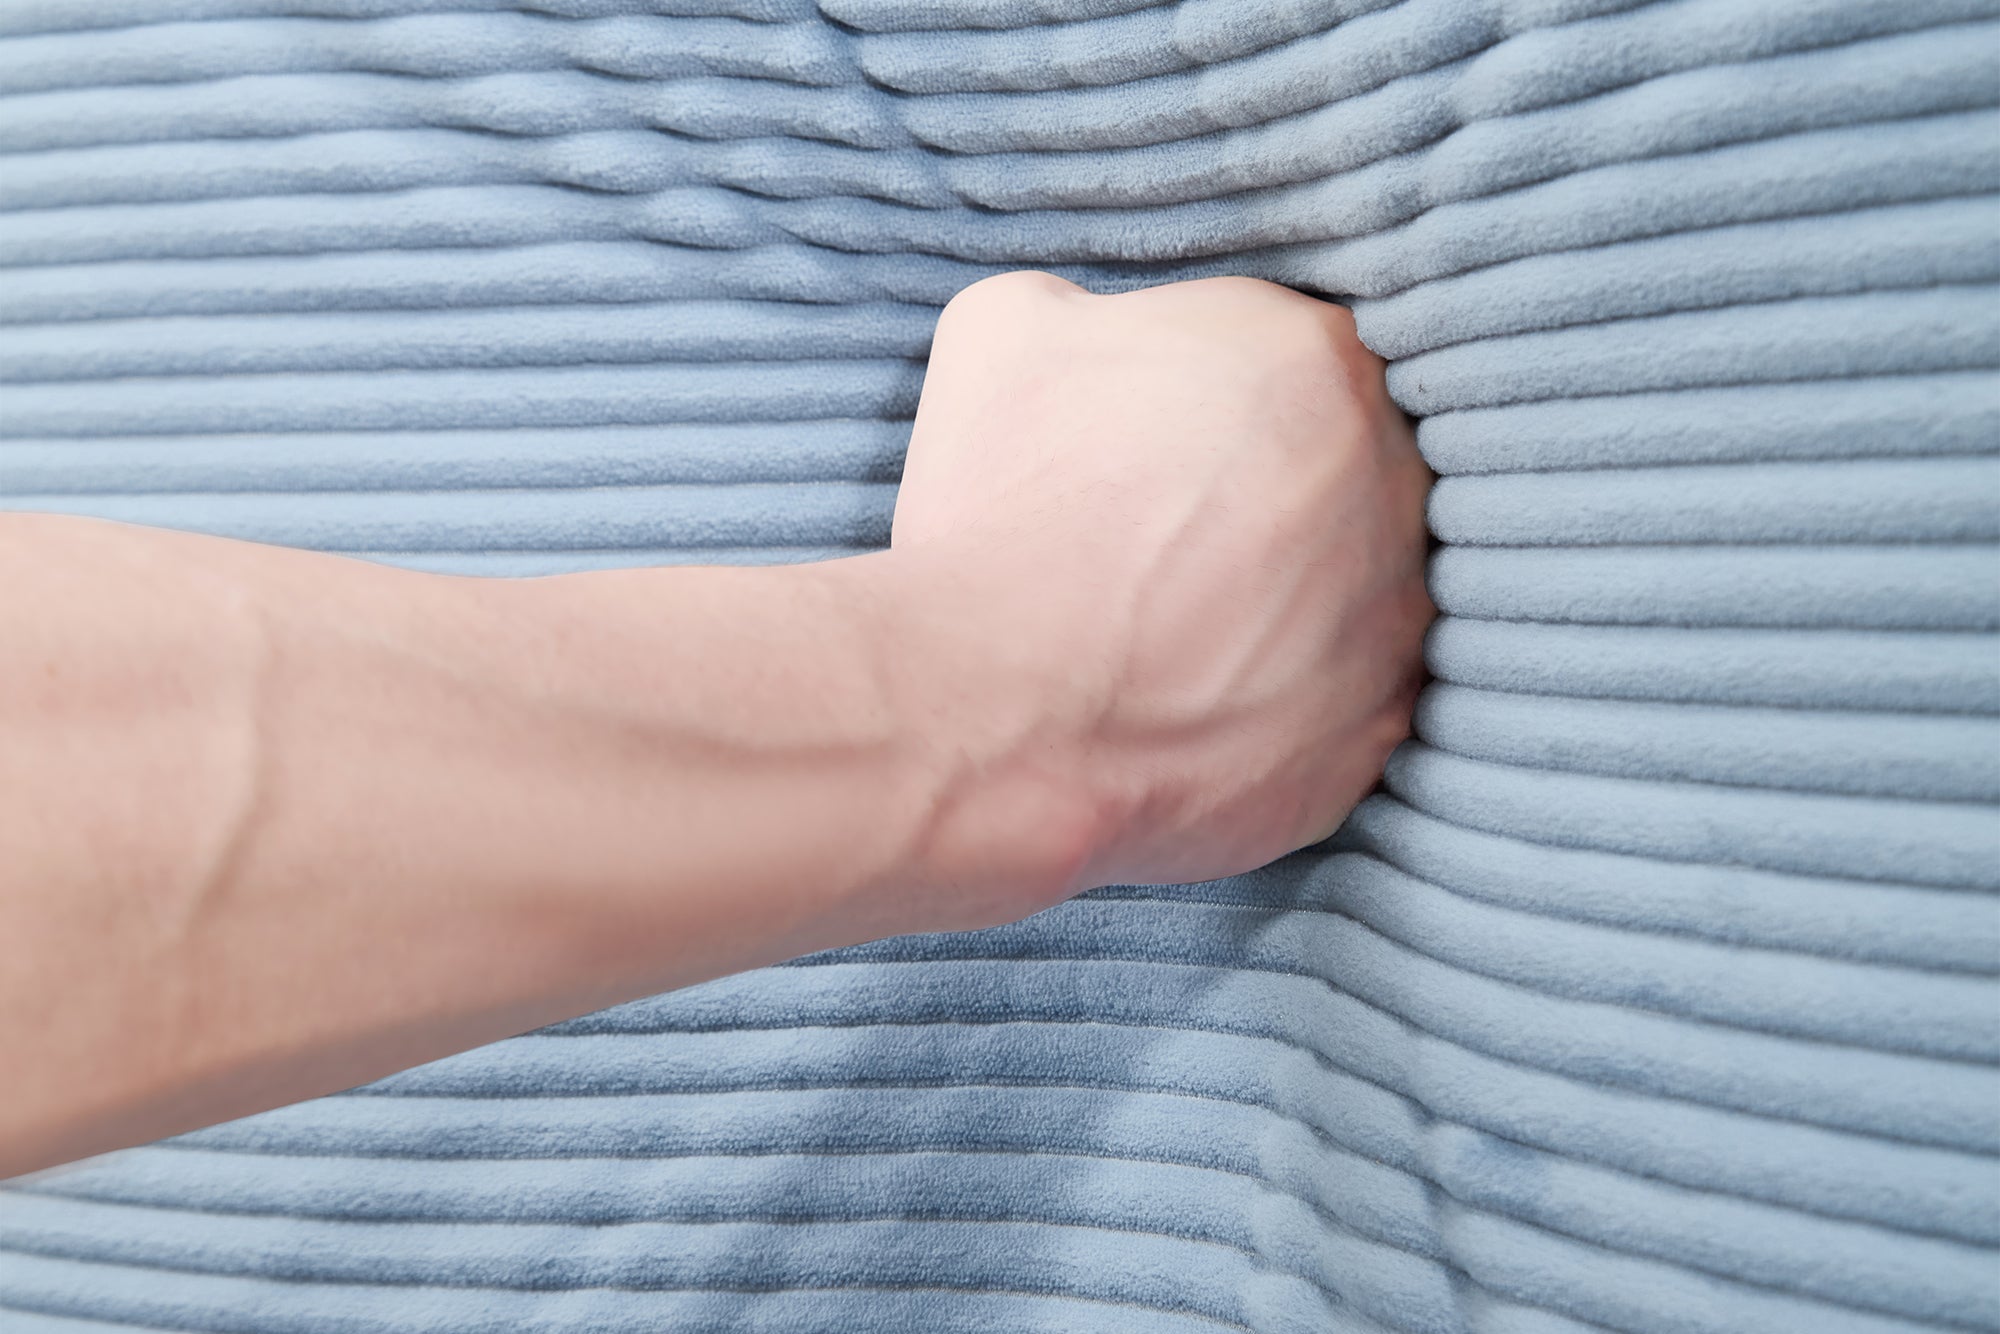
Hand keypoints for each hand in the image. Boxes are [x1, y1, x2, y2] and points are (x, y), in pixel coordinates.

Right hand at [878, 273, 1433, 925]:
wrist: (995, 702)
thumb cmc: (997, 509)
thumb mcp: (1000, 331)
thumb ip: (1083, 307)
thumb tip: (1098, 332)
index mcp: (1313, 354)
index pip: (1289, 359)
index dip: (1215, 402)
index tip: (1157, 446)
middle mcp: (1392, 477)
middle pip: (1340, 471)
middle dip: (1265, 498)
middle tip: (1167, 539)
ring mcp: (1398, 613)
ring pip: (1355, 588)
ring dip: (1287, 600)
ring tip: (1179, 627)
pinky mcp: (1377, 728)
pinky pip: (1344, 702)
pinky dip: (1282, 702)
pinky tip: (1198, 702)